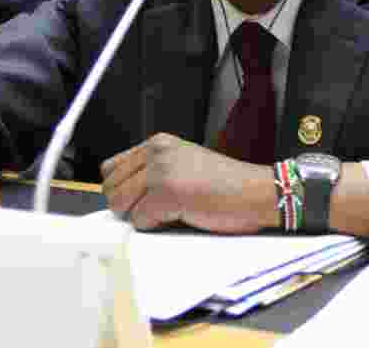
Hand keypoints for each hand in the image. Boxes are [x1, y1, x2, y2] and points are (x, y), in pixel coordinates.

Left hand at [101, 134, 278, 233]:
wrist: (256, 192)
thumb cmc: (227, 186)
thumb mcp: (183, 166)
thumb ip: (153, 173)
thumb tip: (121, 196)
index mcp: (159, 143)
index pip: (111, 167)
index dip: (120, 189)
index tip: (135, 200)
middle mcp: (156, 151)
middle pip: (111, 186)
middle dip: (127, 205)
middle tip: (155, 210)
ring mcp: (160, 170)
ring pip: (121, 204)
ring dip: (142, 215)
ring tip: (170, 210)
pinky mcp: (167, 192)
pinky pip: (140, 219)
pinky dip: (156, 226)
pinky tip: (180, 215)